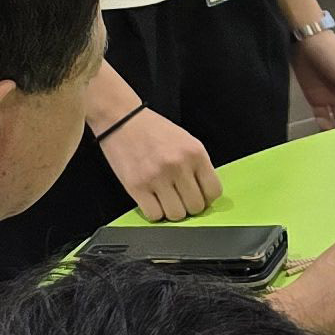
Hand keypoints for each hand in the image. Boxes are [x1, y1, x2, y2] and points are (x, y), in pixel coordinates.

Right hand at [101, 102, 220, 221]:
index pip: (214, 191)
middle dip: (189, 206)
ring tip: (165, 198)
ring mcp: (157, 177)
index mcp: (195, 153)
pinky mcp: (136, 187)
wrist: (121, 119)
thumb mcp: (186, 141)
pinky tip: (151, 200)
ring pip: (176, 215)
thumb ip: (197, 166)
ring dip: (172, 211)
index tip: (198, 196)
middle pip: (196, 207)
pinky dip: (154, 212)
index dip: (207, 198)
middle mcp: (178, 165)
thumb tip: (205, 194)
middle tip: (180, 197)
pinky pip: (154, 215)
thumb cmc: (153, 130)